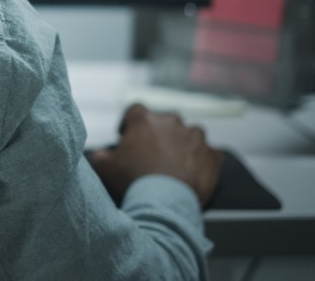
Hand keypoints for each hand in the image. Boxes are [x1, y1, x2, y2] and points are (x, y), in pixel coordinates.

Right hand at [88, 103, 222, 207]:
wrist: (165, 203)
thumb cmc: (133, 180)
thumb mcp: (105, 167)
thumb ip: (101, 155)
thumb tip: (102, 155)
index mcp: (145, 120)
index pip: (135, 110)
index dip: (130, 123)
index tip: (128, 138)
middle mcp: (172, 122)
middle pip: (164, 121)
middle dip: (158, 134)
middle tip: (152, 154)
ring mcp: (196, 137)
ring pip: (189, 134)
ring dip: (183, 144)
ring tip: (175, 164)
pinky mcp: (213, 155)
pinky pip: (209, 153)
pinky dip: (203, 160)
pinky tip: (194, 173)